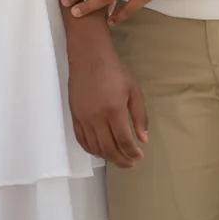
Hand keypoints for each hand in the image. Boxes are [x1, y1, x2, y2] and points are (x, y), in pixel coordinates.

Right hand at [66, 32, 148, 168]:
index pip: (124, 140)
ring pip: (94, 147)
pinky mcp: (74, 116)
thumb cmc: (114, 70)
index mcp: (114, 110)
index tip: (139, 157)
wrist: (89, 56)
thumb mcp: (133, 90)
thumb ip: (140, 116)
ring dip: (107, 157)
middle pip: (108, 149)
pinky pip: (81, 139)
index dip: (132, 153)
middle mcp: (97, 117)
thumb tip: (143, 139)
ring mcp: (83, 118)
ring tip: (117, 157)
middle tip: (130, 163)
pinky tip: (100, 150)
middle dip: (121, 160)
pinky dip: (91, 149)